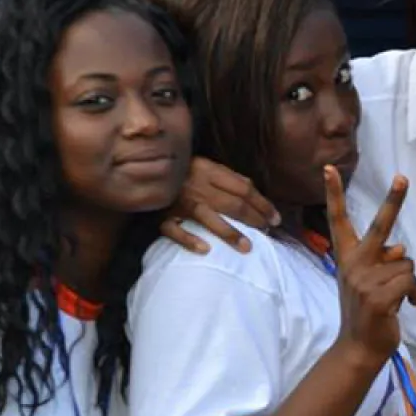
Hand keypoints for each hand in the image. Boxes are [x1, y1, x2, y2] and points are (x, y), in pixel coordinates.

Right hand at [160, 156, 280, 253]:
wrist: (139, 168)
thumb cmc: (182, 171)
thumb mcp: (205, 165)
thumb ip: (228, 177)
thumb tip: (254, 191)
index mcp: (208, 169)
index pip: (243, 188)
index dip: (263, 204)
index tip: (276, 219)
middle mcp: (196, 185)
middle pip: (231, 203)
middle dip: (253, 219)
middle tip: (267, 233)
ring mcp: (179, 202)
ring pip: (208, 217)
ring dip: (229, 233)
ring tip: (247, 247)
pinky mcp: (162, 216)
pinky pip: (174, 230)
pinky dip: (189, 239)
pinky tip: (205, 250)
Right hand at [325, 166, 415, 367]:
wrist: (359, 348)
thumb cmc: (367, 311)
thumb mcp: (368, 282)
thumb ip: (381, 261)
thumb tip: (400, 249)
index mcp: (346, 257)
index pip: (338, 220)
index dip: (333, 194)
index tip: (328, 168)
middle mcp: (353, 264)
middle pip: (379, 226)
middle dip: (393, 200)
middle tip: (403, 177)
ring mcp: (364, 281)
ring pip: (406, 262)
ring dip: (409, 280)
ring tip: (398, 298)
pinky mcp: (379, 298)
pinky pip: (410, 281)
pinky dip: (414, 294)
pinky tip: (406, 307)